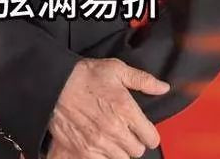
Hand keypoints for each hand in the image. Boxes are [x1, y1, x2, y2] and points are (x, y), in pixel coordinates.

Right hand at [47, 57, 169, 158]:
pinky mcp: (84, 151)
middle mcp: (115, 130)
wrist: (55, 84)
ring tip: (111, 135)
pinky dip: (103, 155)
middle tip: (125, 129)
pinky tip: (99, 142)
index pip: (151, 138)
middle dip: (134, 141)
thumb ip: (143, 80)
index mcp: (126, 110)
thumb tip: (164, 87)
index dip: (148, 132)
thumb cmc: (86, 75)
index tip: (142, 127)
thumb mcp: (117, 69)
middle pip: (137, 151)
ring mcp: (99, 143)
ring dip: (119, 149)